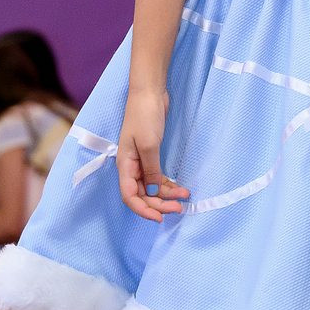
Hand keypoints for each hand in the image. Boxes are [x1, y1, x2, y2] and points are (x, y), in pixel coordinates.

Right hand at [117, 88, 189, 221]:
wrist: (150, 92)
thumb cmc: (145, 116)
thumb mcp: (149, 144)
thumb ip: (150, 169)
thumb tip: (152, 191)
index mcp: (124, 165)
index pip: (129, 196)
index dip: (143, 209)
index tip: (159, 217)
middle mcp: (131, 166)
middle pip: (142, 194)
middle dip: (159, 203)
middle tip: (178, 209)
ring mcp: (141, 160)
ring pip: (151, 186)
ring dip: (166, 194)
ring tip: (184, 198)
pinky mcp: (152, 153)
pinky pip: (158, 175)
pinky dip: (168, 183)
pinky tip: (181, 188)